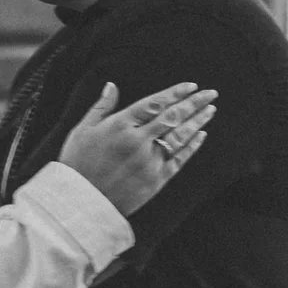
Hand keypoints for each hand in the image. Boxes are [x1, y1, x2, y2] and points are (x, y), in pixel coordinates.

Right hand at [55, 81, 214, 217]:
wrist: (81, 203)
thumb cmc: (77, 165)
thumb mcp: (82, 130)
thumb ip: (101, 107)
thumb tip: (111, 85)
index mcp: (120, 125)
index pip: (155, 103)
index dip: (175, 93)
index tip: (191, 86)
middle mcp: (138, 141)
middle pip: (173, 117)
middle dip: (194, 103)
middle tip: (210, 93)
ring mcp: (149, 161)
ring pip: (180, 136)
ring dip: (197, 122)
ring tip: (210, 110)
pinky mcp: (155, 180)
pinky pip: (179, 160)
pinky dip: (191, 147)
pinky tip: (201, 135)